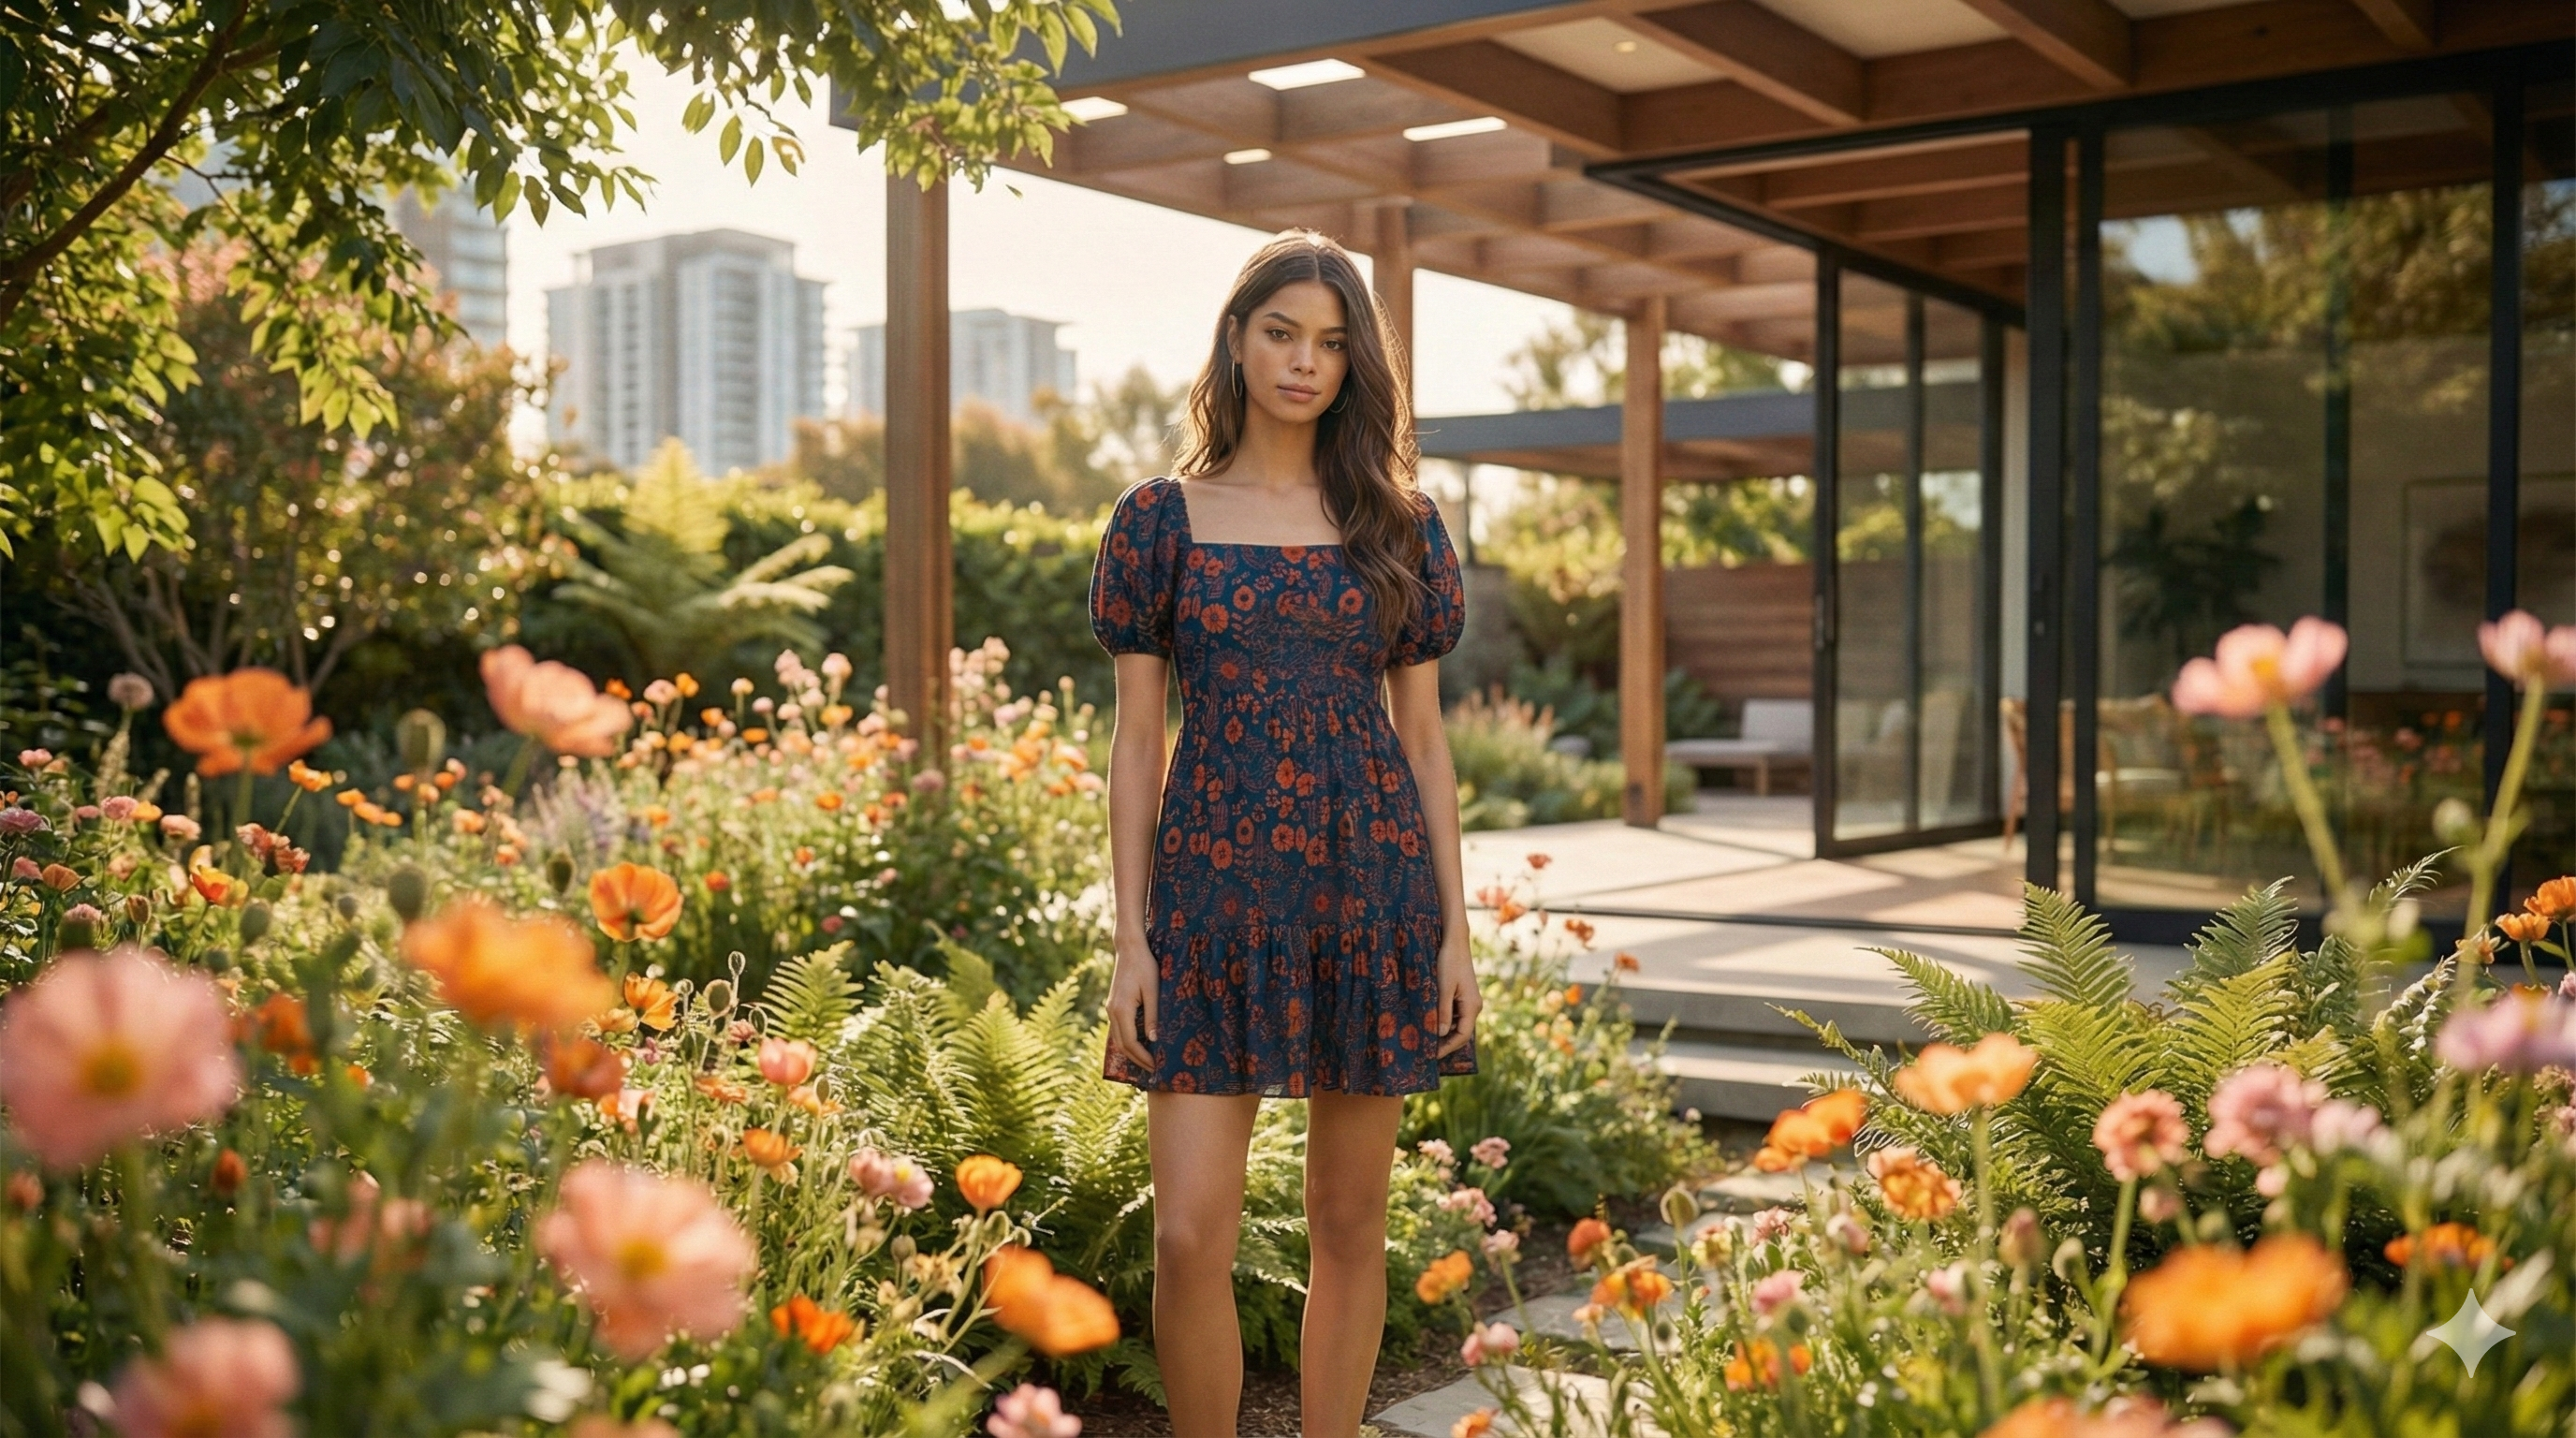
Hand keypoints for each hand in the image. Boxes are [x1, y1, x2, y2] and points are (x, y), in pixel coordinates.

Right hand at [1108, 934, 1157, 1069]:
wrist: (1130, 948)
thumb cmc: (1145, 966)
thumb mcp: (1153, 991)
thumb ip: (1152, 1016)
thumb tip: (1154, 1040)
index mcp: (1121, 1010)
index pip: (1131, 1043)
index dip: (1143, 1057)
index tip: (1157, 1066)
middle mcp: (1112, 1012)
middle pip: (1122, 1045)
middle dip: (1137, 1060)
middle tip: (1154, 1070)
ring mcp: (1111, 1008)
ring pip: (1118, 1039)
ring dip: (1132, 1052)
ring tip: (1148, 1061)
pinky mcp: (1114, 1005)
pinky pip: (1119, 1029)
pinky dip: (1128, 1041)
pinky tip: (1141, 1044)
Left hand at [1433, 933, 1479, 1058]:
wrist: (1455, 943)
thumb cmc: (1449, 962)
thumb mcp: (1443, 988)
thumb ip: (1443, 1011)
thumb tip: (1442, 1033)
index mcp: (1472, 1006)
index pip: (1462, 1035)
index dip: (1447, 1047)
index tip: (1432, 1055)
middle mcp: (1474, 1006)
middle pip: (1461, 1033)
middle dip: (1446, 1043)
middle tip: (1427, 1052)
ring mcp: (1469, 1002)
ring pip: (1458, 1025)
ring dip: (1444, 1034)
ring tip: (1427, 1041)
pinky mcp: (1463, 996)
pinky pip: (1456, 1015)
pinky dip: (1445, 1022)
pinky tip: (1431, 1024)